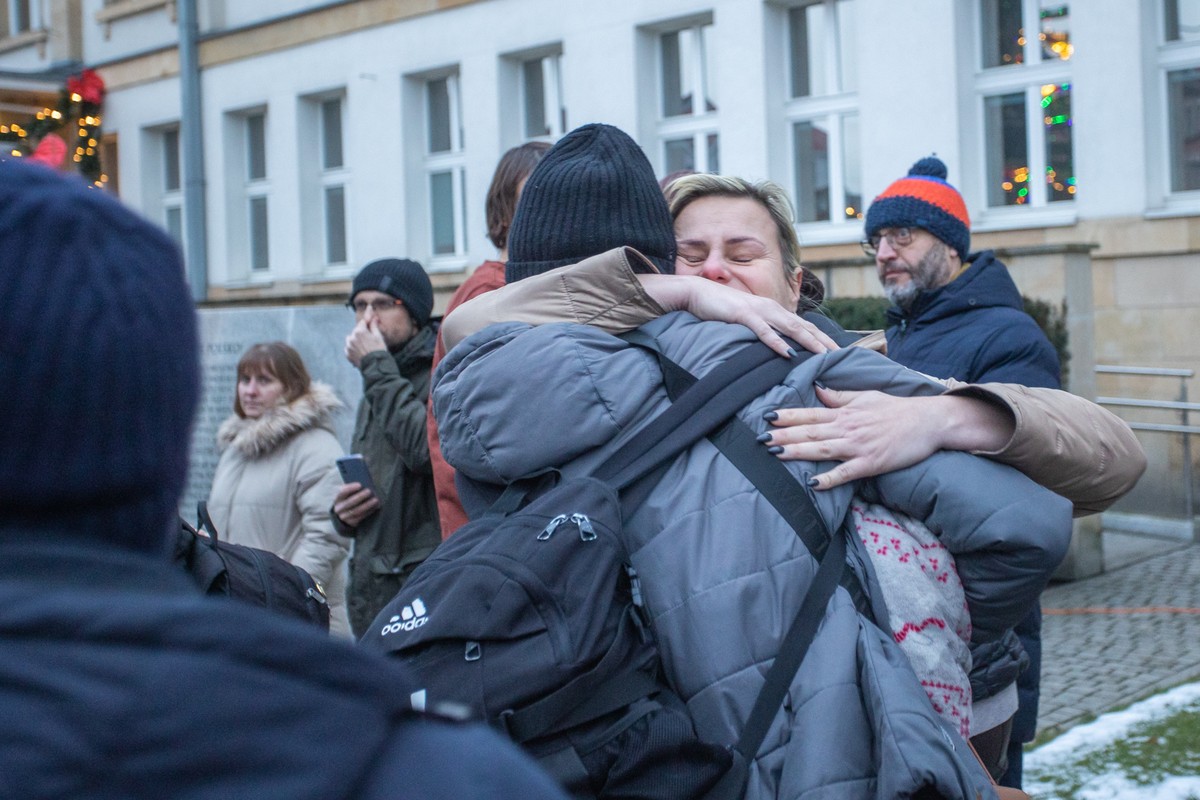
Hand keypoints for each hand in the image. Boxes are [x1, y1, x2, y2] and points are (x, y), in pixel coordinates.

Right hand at [333, 482, 379, 526]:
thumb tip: (364, 486)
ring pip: (357, 510)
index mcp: (338, 499)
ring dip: (367, 505)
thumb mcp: (347, 495)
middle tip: (369, 491)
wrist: (344, 515)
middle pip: (350, 502)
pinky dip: (369, 511)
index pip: (342, 492)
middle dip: (360, 496)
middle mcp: (339, 509)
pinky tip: (375, 506)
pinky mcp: (352, 522)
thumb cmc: (349, 500)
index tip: (360, 485)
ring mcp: (345, 517)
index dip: (350, 488)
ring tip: (375, 499)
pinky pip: (361, 516)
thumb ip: (353, 490)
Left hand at [345, 319, 387, 367]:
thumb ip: (373, 326)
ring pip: (351, 339)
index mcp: (359, 331)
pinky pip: (349, 347)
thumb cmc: (379, 351)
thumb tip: (373, 318)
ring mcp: (348, 346)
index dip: (367, 322)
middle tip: (370, 339)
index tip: (369, 322)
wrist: (375, 366)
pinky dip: (354, 348)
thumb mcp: (378, 337)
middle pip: (356, 331)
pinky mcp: (347, 354)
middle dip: (362, 333)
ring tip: (365, 346)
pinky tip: (361, 351)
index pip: (362, 322)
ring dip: (356, 340)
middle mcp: (352, 338)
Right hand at [640, 275, 837, 356]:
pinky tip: (787, 353)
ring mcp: (758, 310)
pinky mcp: (743, 315)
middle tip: (841, 357)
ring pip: (789, 328)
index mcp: (773, 310)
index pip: (803, 326)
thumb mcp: (746, 320)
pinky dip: (776, 342)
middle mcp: (771, 308)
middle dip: (823, 342)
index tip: (837, 352)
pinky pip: (763, 331)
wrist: (697, 293)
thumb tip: (775, 347)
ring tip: (824, 355)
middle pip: (803, 327)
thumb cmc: (721, 308)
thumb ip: (761, 330)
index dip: (821, 338)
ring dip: (808, 342)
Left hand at [762, 387, 1013, 489]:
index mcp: (845, 413)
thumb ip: (840, 397)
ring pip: (822, 449)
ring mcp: (859, 446)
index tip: (767, 417)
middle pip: (810, 431)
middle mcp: (848, 428)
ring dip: (798, 452)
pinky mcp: (871, 463)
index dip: (788, 416)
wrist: (929, 421)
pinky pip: (846, 473)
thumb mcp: (866, 396)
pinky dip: (829, 478)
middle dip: (784, 435)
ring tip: (776, 455)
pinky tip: (812, 483)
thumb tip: (817, 390)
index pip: (810, 413)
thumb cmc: (897, 409)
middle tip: (760, 440)